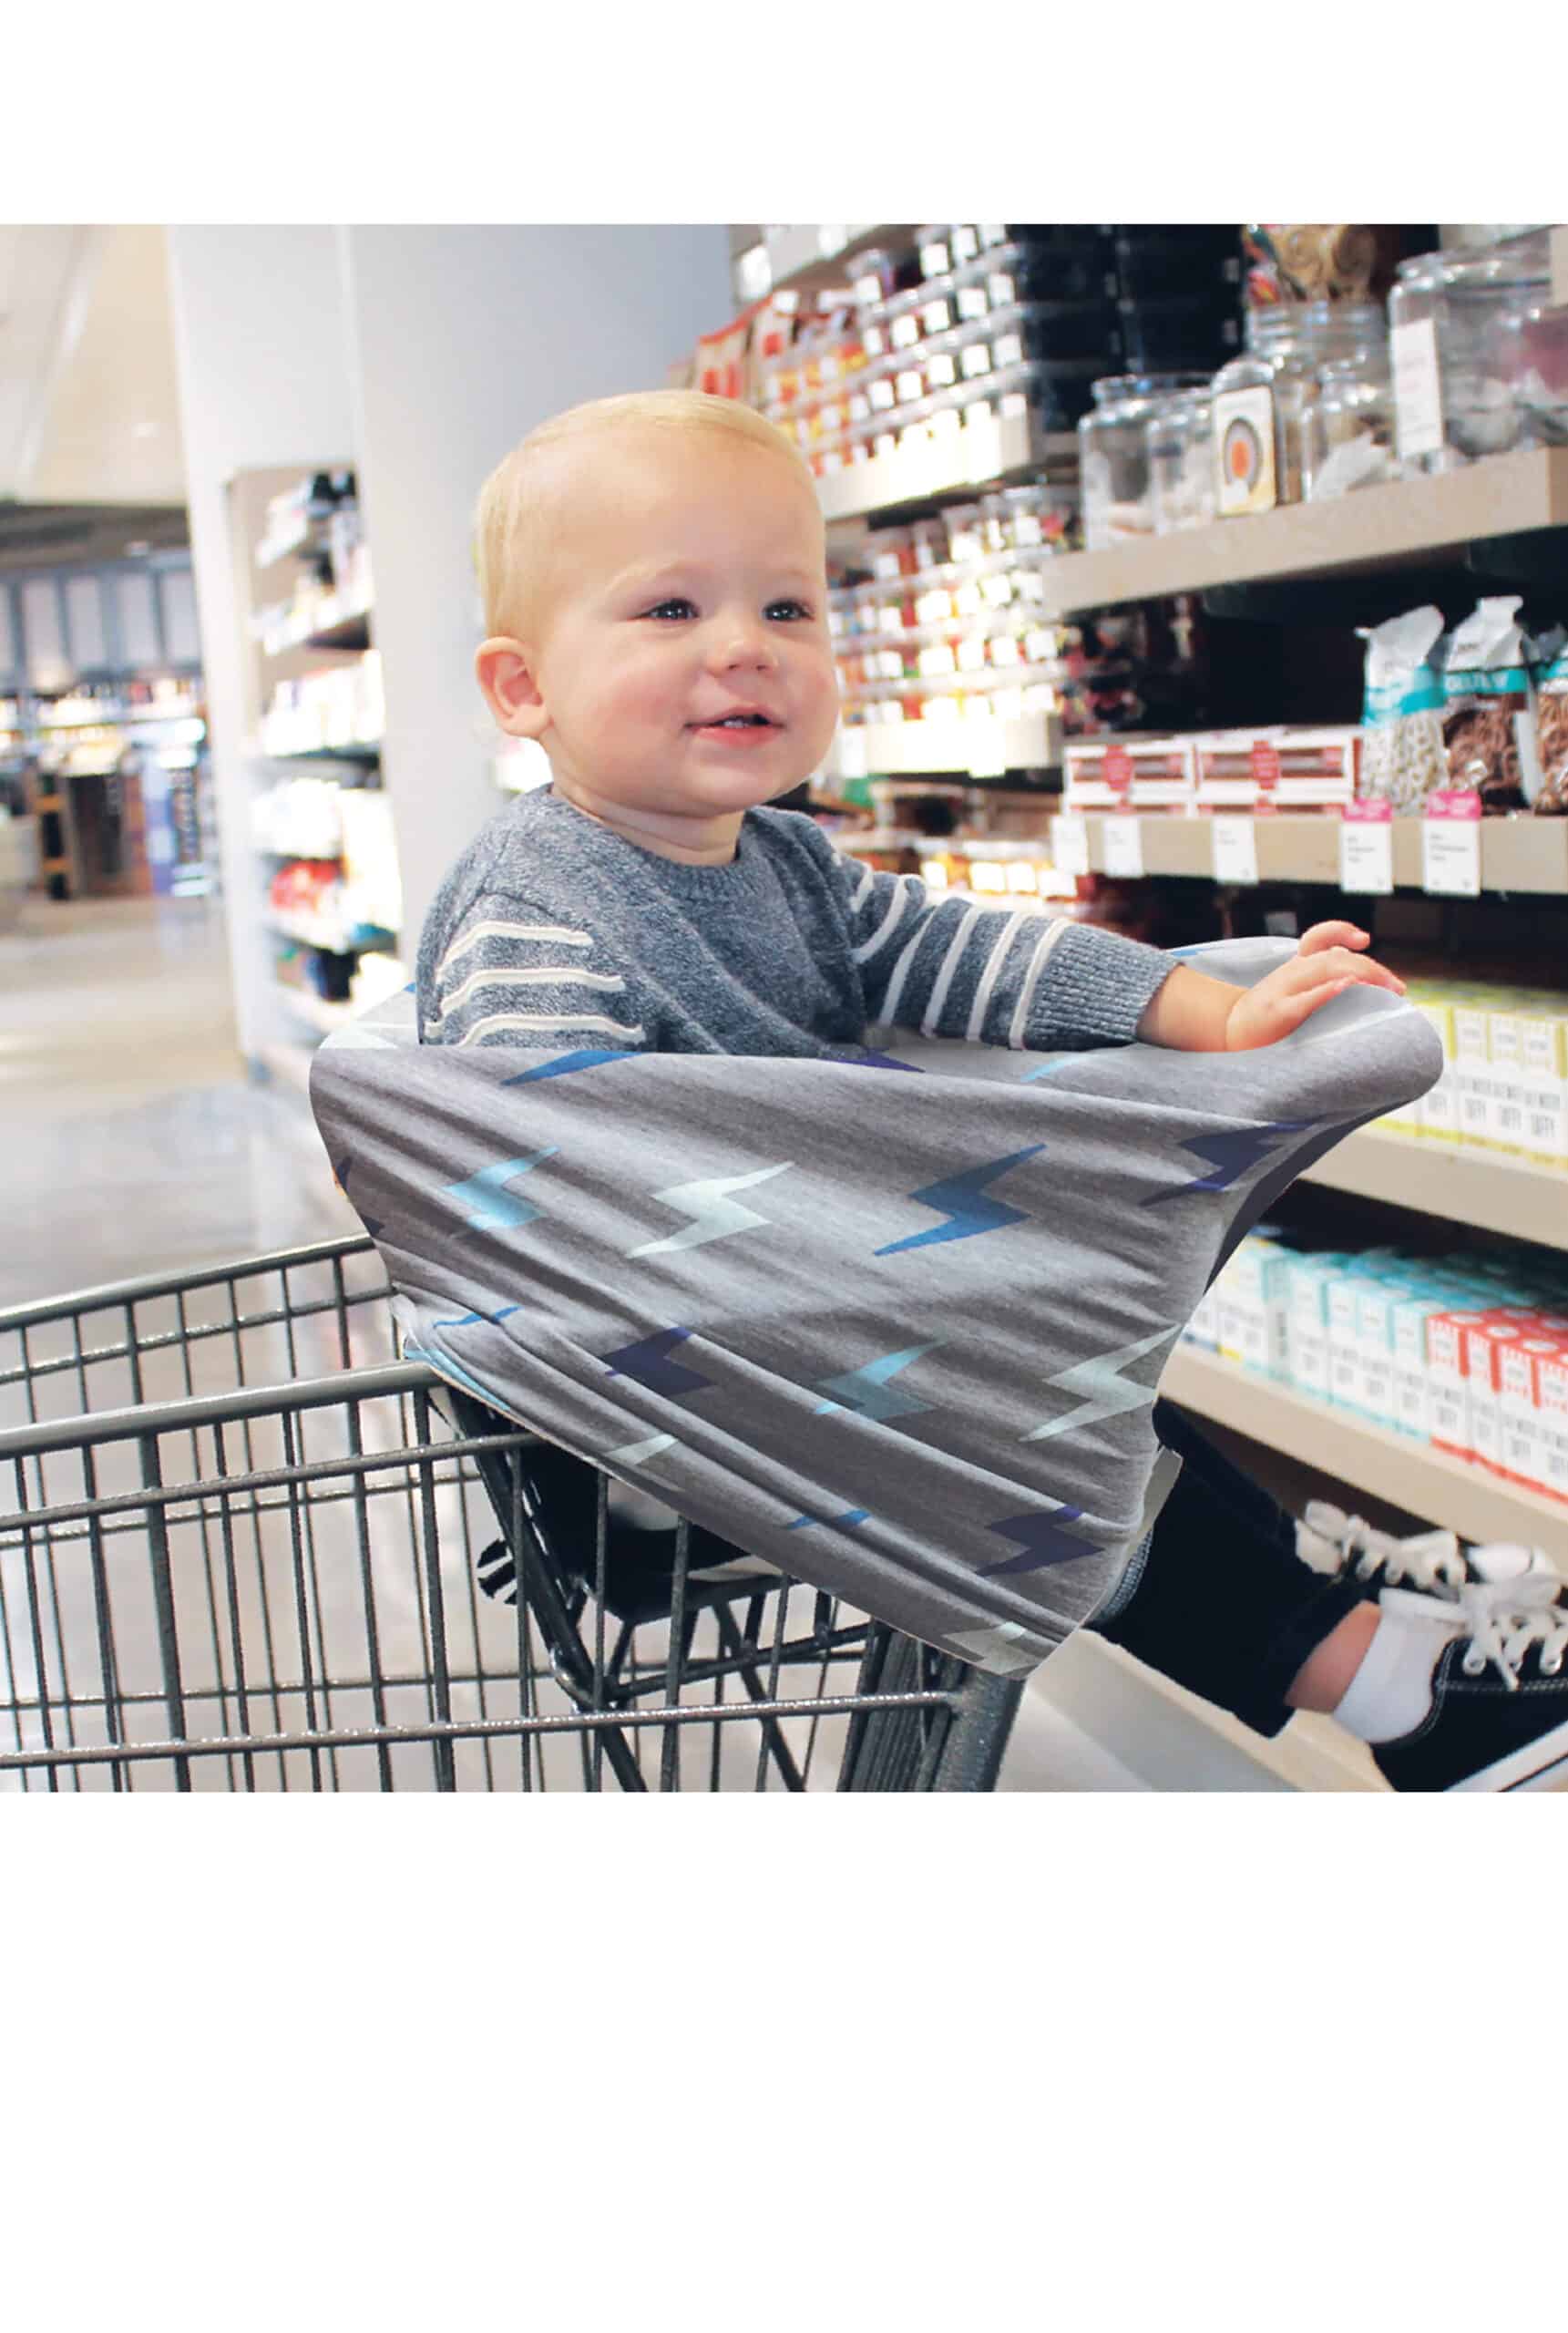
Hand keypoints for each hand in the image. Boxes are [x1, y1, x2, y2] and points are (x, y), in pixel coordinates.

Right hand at [1224, 921, 1405, 1050]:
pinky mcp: (1278, 1013)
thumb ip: (1317, 977)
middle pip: (1335, 957)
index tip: (1364, 939)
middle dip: (1372, 969)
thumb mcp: (1290, 989)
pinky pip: (1305, 999)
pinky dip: (1326, 991)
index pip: (1318, 937)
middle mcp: (1291, 972)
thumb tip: (1354, 969)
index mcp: (1295, 967)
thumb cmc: (1265, 1016)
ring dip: (1361, 975)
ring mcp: (1283, 991)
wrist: (1227, 1033)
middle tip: (1398, 988)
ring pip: (1325, 969)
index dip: (1341, 931)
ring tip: (1386, 989)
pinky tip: (1345, 988)